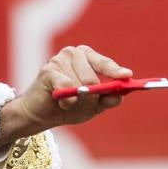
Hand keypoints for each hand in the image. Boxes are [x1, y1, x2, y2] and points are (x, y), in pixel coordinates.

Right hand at [0, 46, 131, 144]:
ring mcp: (60, 59)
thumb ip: (108, 99)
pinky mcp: (48, 70)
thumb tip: (119, 96)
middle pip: (93, 77)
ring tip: (67, 101)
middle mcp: (74, 53)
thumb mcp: (93, 105)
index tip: (127, 76)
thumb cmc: (69, 105)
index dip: (115, 71)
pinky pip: (66, 88)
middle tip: (80, 101)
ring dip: (76, 100)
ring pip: (80, 85)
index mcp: (88, 57)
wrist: (41, 115)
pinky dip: (67, 101)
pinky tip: (61, 102)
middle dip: (90, 95)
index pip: (105, 63)